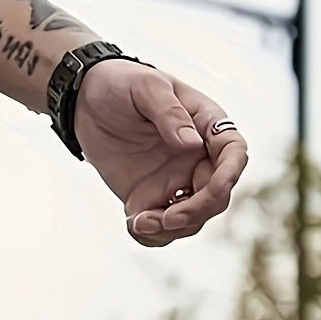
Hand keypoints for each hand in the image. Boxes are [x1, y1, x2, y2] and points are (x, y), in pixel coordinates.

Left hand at [73, 61, 248, 247]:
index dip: (230, 174)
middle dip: (196, 212)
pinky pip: (160, 227)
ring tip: (139, 221)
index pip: (233, 153)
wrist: (86, 101)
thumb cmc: (122, 84)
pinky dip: (151, 235)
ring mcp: (174, 180)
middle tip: (165, 218)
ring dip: (172, 229)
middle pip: (216, 196)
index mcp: (205, 125)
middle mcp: (197, 157)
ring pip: (191, 219)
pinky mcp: (148, 197)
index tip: (216, 188)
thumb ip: (170, 113)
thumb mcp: (146, 88)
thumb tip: (192, 145)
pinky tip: (132, 223)